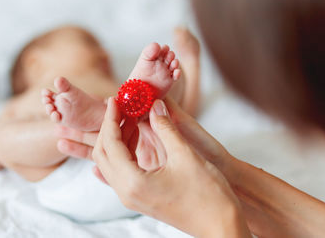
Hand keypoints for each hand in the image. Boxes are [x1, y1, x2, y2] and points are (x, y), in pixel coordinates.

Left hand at [92, 98, 250, 236]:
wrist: (220, 226)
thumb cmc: (207, 195)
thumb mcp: (185, 156)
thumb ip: (165, 128)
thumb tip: (154, 105)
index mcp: (133, 182)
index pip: (110, 143)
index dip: (111, 118)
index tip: (115, 99)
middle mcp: (126, 192)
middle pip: (103, 153)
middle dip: (110, 127)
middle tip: (122, 106)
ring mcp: (132, 198)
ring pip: (111, 163)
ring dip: (117, 139)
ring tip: (132, 118)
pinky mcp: (140, 198)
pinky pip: (121, 172)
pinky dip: (124, 152)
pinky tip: (131, 139)